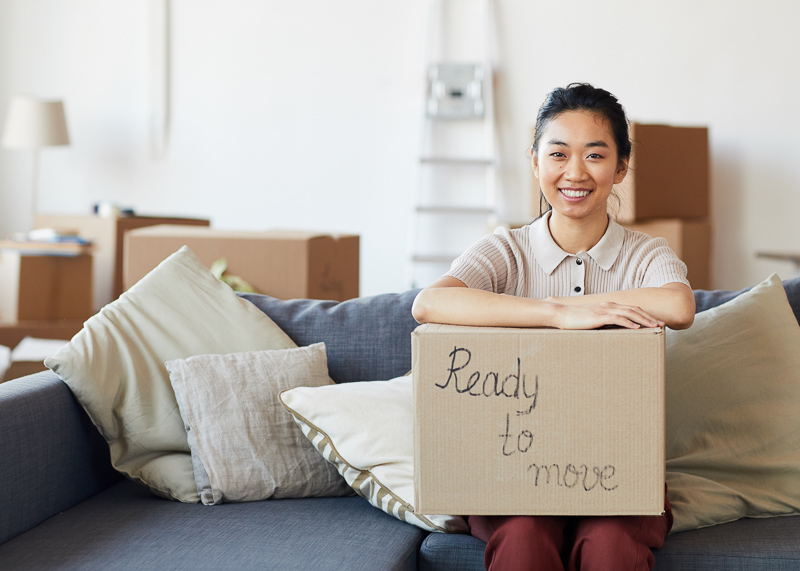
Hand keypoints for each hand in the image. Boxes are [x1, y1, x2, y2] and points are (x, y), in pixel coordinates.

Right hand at [547, 300, 664, 329]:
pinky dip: (629, 323)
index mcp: (608, 306)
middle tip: (661, 324)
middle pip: (634, 310)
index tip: (654, 321)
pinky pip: (618, 319)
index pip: (631, 309)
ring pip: (629, 313)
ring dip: (644, 319)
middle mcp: (609, 305)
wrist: (560, 313)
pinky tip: (637, 328)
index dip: (644, 315)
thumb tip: (611, 331)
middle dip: (649, 317)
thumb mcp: (591, 319)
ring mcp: (604, 310)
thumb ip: (602, 322)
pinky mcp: (599, 317)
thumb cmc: (574, 319)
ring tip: (654, 326)